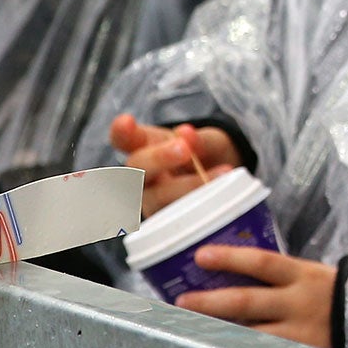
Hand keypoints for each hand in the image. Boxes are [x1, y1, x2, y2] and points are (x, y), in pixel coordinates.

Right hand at [109, 116, 240, 216]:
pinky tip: (223, 200)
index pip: (125, 140)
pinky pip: (178, 221)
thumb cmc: (209, 158)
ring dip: (188, 186)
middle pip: (136, 170)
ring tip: (223, 172)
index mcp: (147, 148)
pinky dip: (201, 209)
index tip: (126, 121)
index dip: (122, 133)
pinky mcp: (168, 226)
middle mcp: (144, 178)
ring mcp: (153, 203)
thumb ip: (200, 140)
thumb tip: (187, 136)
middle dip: (158, 158)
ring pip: (158, 198)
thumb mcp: (210, 142)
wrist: (225, 184)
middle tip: (184, 148)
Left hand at [176, 248, 335, 347]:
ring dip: (217, 331)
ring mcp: (300, 334)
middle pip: (247, 301)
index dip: (230, 258)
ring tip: (190, 330)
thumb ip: (279, 277)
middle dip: (210, 301)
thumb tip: (230, 270)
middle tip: (181, 300)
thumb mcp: (311, 276)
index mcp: (304, 275)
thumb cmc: (332, 295)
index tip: (200, 256)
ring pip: (250, 333)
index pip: (262, 262)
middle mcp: (300, 303)